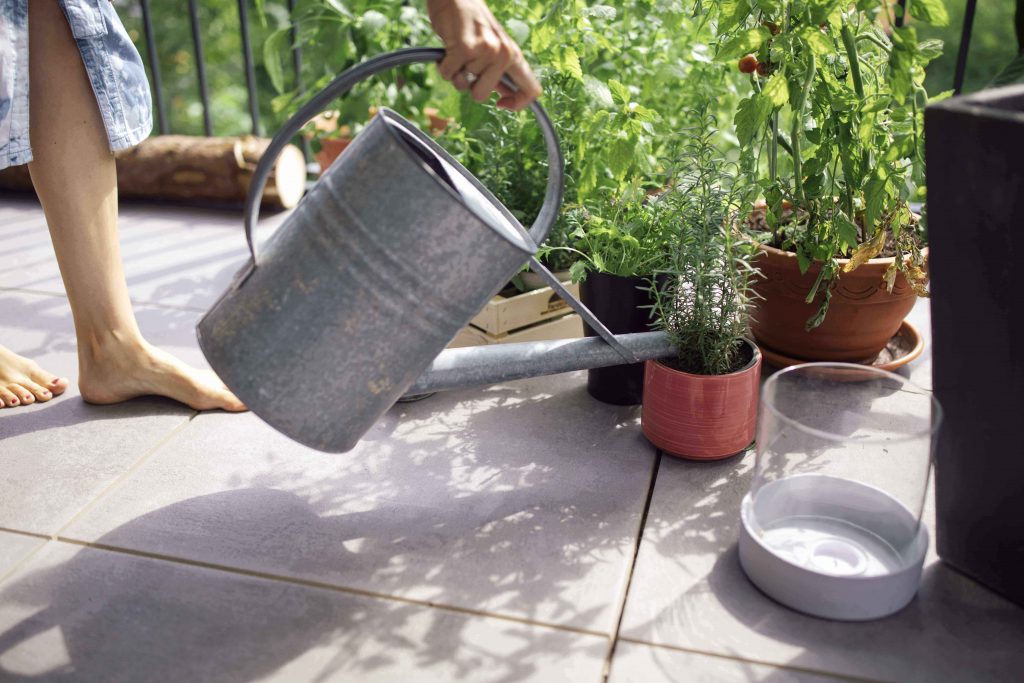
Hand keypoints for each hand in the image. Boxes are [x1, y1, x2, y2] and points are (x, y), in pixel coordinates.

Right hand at [426, 0, 541, 110]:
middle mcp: (503, 54)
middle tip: (466, 65)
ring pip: (463, 85)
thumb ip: (501, 73)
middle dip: (469, 85)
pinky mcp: (465, 49)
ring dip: (455, 72)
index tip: (501, 104)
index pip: (531, 90)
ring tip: (458, 51)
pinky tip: (448, 50)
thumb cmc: (472, 24)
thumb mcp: (494, 47)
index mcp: (513, 55)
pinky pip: (449, 74)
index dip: (517, 104)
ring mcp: (486, 51)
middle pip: (482, 95)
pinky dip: (443, 66)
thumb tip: (507, 97)